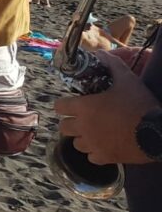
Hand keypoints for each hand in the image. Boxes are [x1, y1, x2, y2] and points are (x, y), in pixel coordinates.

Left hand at [55, 50, 161, 164]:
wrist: (159, 133)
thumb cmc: (140, 104)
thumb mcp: (127, 79)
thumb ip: (112, 65)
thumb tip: (101, 53)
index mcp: (84, 107)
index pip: (59, 107)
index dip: (64, 104)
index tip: (72, 103)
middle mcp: (83, 127)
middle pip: (63, 127)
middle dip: (71, 122)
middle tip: (83, 118)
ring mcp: (93, 144)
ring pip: (76, 143)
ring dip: (81, 138)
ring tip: (93, 132)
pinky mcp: (104, 158)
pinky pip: (91, 157)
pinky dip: (95, 152)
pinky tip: (104, 146)